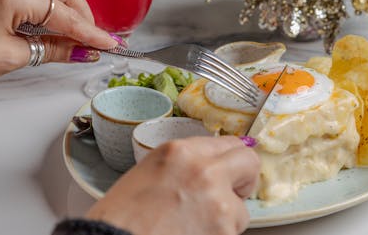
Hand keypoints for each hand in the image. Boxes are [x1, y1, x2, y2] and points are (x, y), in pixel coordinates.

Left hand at [0, 0, 116, 82]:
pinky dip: (47, 10)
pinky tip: (53, 28)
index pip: (65, 14)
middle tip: (95, 39)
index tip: (109, 44)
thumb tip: (82, 51)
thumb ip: (52, 50)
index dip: (90, 33)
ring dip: (66, 11)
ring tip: (77, 37)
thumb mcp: (9, 57)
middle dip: (83, 14)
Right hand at [87, 135, 259, 234]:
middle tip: (229, 194)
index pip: (227, 142)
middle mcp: (203, 169)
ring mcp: (217, 201)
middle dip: (243, 178)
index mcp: (180, 151)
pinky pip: (233, 231)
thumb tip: (209, 167)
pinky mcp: (223, 231)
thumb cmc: (120, 219)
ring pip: (241, 206)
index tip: (231, 169)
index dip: (230, 159)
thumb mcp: (149, 173)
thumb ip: (183, 164)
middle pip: (248, 160)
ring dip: (226, 217)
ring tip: (194, 225)